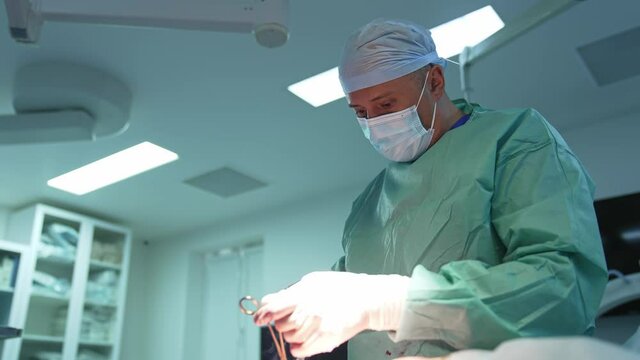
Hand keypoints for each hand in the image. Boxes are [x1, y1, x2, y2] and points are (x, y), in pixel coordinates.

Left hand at [253, 271, 409, 357]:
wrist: (366, 299)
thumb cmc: (340, 288)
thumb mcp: (312, 282)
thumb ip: (288, 293)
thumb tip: (267, 301)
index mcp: (304, 295)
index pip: (274, 308)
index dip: (263, 315)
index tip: (258, 319)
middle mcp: (309, 312)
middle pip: (280, 325)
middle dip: (283, 322)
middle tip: (295, 317)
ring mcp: (317, 328)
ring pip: (289, 338)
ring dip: (292, 334)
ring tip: (306, 325)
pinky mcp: (325, 341)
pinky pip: (299, 351)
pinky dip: (299, 347)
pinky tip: (306, 338)